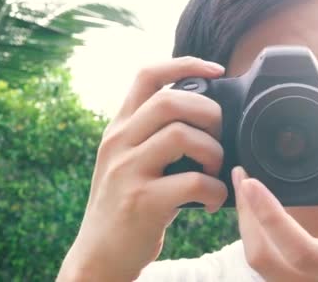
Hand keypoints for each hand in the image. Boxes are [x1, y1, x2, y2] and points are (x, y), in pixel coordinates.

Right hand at [58, 57, 228, 280]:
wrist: (99, 254)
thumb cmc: (125, 205)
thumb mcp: (127, 160)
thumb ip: (151, 134)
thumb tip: (202, 115)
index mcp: (119, 128)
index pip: (147, 75)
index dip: (185, 63)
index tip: (216, 70)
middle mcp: (119, 142)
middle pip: (172, 100)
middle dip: (209, 113)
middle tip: (218, 137)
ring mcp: (127, 171)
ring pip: (184, 135)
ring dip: (214, 153)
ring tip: (214, 171)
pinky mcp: (142, 202)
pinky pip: (194, 182)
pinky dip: (215, 191)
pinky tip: (211, 202)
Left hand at [232, 148, 317, 281]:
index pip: (301, 249)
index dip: (271, 216)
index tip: (252, 182)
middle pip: (263, 257)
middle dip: (246, 214)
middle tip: (242, 175)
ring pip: (258, 264)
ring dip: (247, 224)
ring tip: (246, 190)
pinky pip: (263, 267)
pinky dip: (255, 237)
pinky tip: (256, 215)